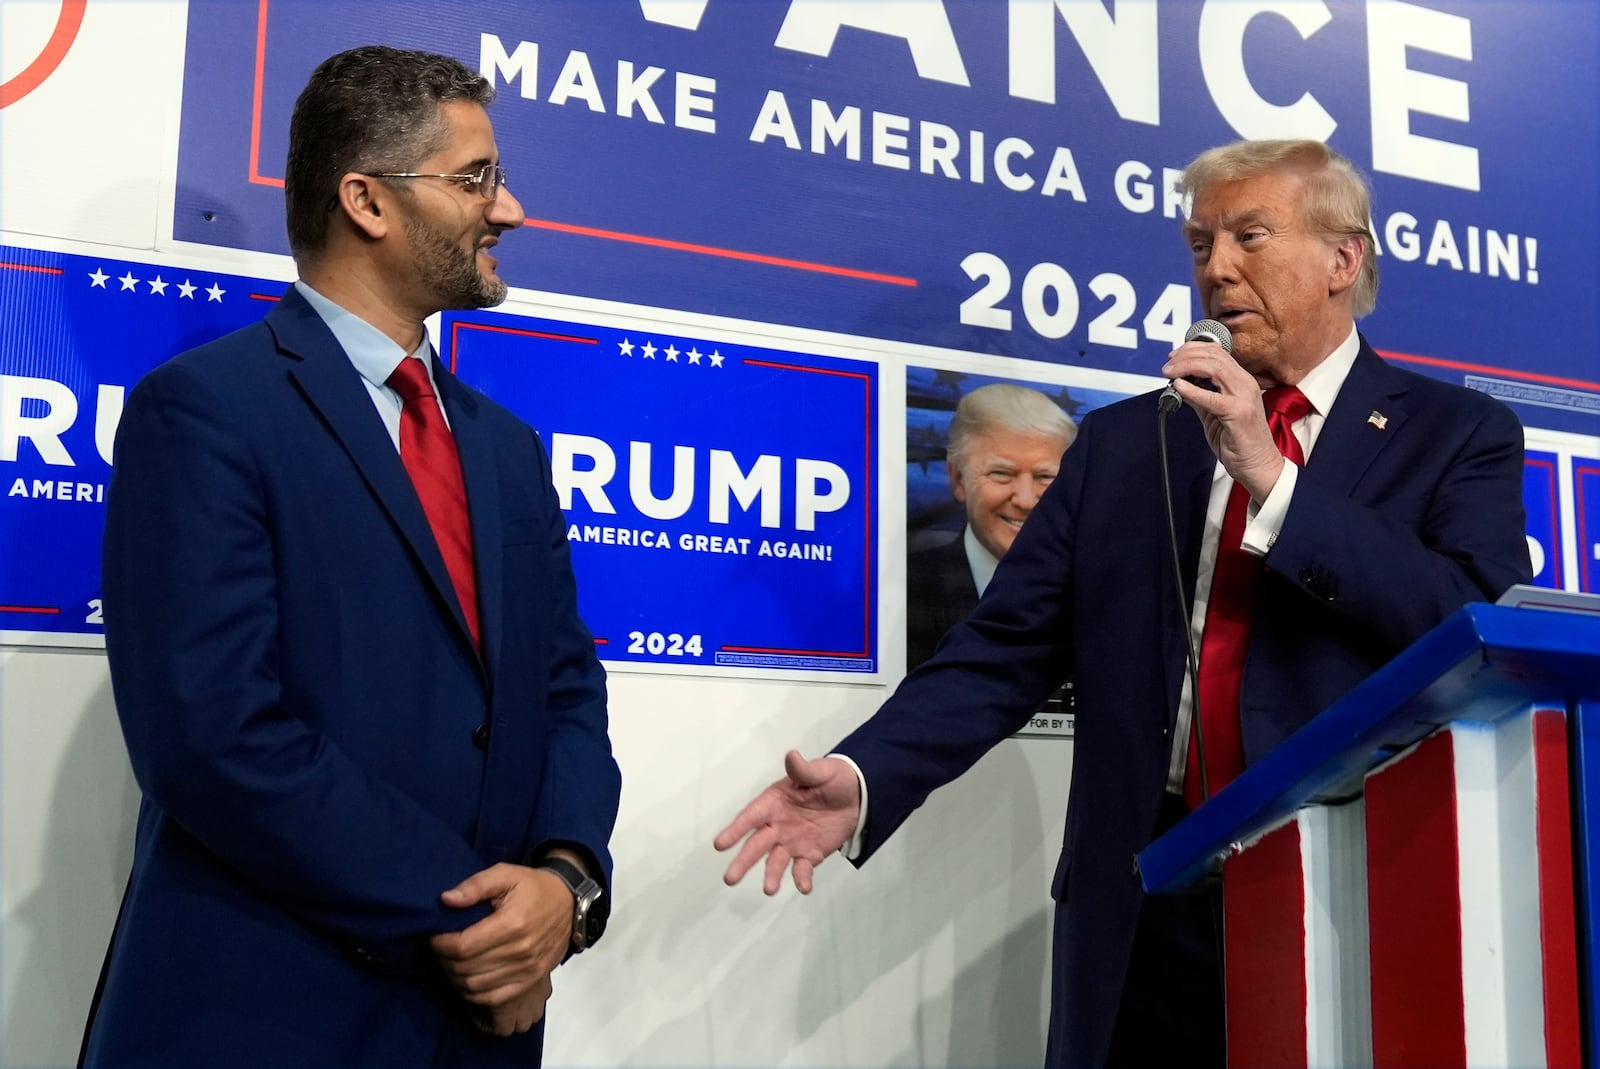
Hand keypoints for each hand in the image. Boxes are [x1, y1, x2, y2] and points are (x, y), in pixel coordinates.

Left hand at [431, 863, 572, 1033]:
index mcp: (512, 923)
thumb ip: (475, 885)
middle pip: (465, 969)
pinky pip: (493, 999)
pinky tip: (467, 978)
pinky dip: (473, 994)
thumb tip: (446, 900)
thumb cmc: (533, 887)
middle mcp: (520, 951)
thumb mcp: (506, 874)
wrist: (569, 903)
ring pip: (475, 987)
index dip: (439, 943)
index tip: (434, 935)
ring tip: (451, 961)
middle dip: (443, 960)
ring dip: (455, 977)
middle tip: (440, 947)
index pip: (462, 946)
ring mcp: (527, 970)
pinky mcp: (530, 981)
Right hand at [714, 750, 860, 894]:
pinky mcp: (809, 854)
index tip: (720, 844)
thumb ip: (803, 770)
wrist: (857, 795)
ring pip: (775, 861)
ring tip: (769, 889)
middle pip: (756, 845)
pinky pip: (802, 869)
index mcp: (774, 802)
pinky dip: (801, 879)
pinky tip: (804, 887)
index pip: (751, 816)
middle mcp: (777, 825)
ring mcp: (792, 842)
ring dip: (771, 875)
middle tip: (730, 879)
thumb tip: (791, 755)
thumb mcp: (819, 771)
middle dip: (743, 861)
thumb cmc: (832, 779)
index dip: (735, 830)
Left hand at [1162, 340, 1285, 502]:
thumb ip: (1199, 398)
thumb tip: (1181, 385)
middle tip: (1168, 365)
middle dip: (1186, 355)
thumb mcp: (1213, 414)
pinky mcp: (1238, 413)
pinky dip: (1192, 390)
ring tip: (1170, 373)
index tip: (1174, 356)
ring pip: (1214, 368)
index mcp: (1241, 381)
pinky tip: (1179, 387)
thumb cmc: (1239, 442)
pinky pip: (1211, 397)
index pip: (1217, 353)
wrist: (1257, 465)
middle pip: (1214, 356)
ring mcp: (1244, 397)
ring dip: (1186, 367)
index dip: (1193, 349)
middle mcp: (1245, 384)